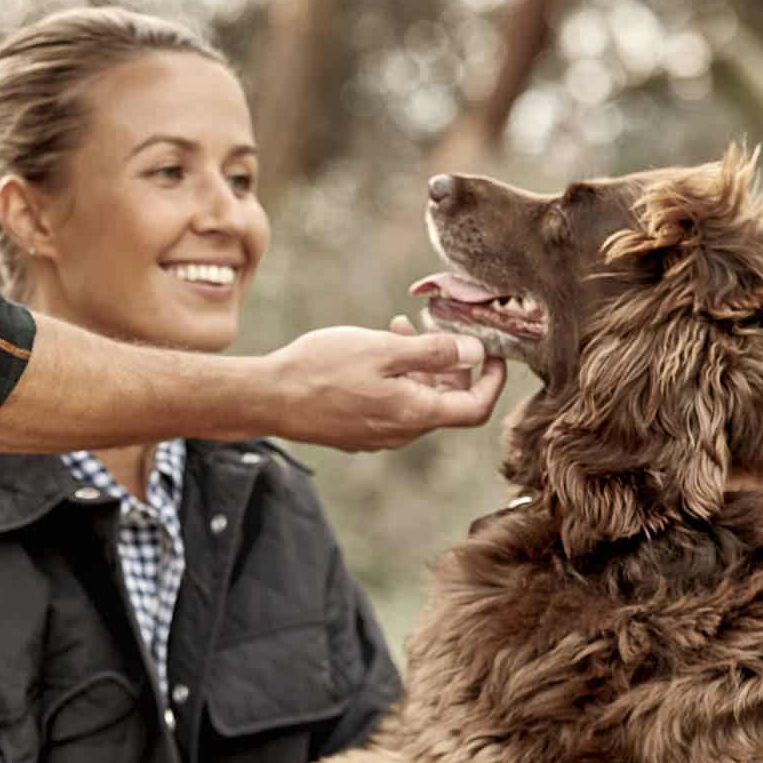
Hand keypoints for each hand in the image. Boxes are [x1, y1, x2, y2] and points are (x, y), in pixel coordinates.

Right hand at [265, 325, 506, 451]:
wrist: (269, 398)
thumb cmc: (322, 370)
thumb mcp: (383, 349)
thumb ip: (435, 353)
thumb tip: (476, 352)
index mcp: (416, 414)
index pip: (476, 407)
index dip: (493, 379)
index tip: (494, 351)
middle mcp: (402, 433)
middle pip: (447, 402)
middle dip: (451, 363)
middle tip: (436, 326)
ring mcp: (379, 436)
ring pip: (418, 400)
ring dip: (420, 365)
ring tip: (398, 327)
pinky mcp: (358, 432)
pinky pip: (392, 405)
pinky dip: (397, 377)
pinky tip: (375, 350)